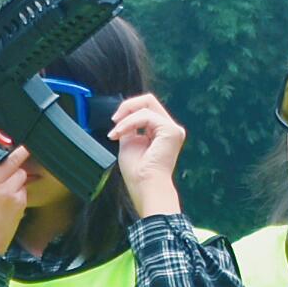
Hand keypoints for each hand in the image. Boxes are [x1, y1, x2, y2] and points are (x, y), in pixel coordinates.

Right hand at [0, 113, 33, 253]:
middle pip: (13, 157)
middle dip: (21, 151)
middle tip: (24, 147)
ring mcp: (6, 190)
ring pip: (21, 173)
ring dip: (19, 178)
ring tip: (9, 191)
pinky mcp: (18, 201)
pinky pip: (24, 189)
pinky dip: (20, 194)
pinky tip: (11, 205)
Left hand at [110, 92, 187, 214]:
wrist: (144, 187)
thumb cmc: (138, 173)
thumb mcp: (129, 142)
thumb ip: (129, 127)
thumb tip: (124, 115)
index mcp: (161, 131)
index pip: (146, 108)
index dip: (128, 110)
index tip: (114, 123)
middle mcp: (170, 128)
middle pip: (149, 100)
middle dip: (127, 106)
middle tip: (114, 120)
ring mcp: (173, 129)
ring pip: (146, 104)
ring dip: (125, 118)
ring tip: (115, 133)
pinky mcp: (171, 131)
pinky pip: (145, 116)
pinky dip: (129, 123)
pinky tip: (120, 133)